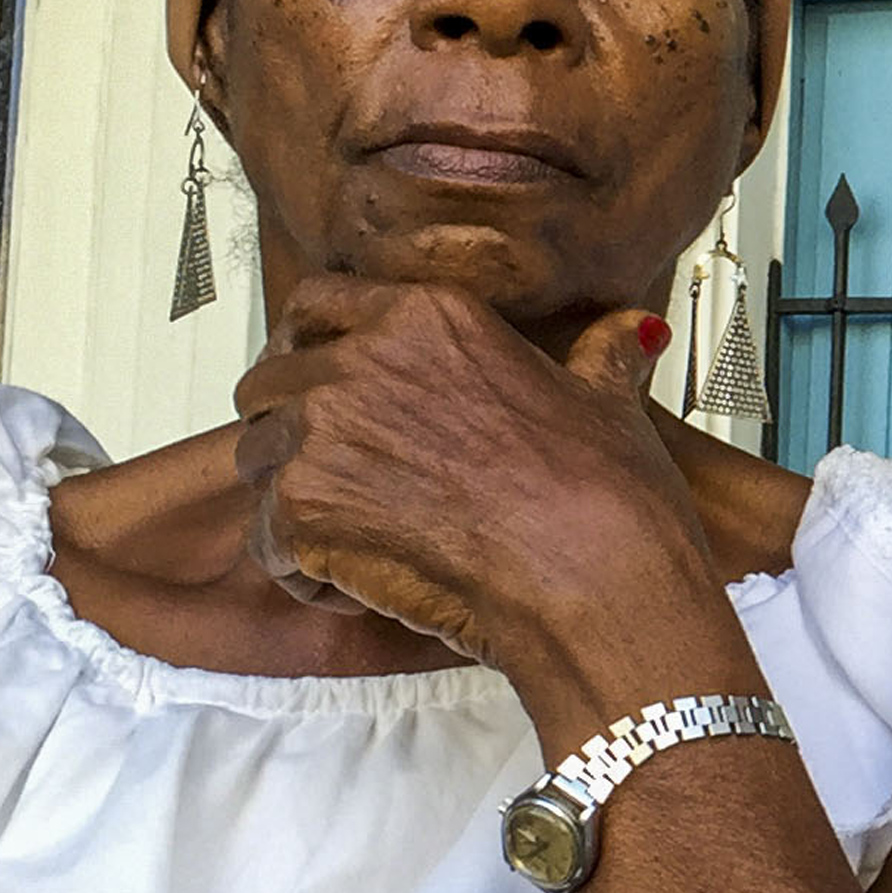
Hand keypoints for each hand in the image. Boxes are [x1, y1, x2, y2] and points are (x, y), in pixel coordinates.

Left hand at [230, 275, 706, 679]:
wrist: (595, 578)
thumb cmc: (606, 494)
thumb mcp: (610, 401)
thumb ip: (600, 356)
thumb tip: (634, 331)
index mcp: (428, 316)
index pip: (317, 304)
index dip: (310, 344)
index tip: (321, 379)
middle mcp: (362, 359)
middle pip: (269, 382)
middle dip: (291, 427)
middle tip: (345, 477)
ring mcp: (323, 434)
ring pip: (257, 461)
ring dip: (294, 500)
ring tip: (361, 538)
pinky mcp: (302, 511)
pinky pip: (269, 544)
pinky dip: (306, 573)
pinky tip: (364, 587)